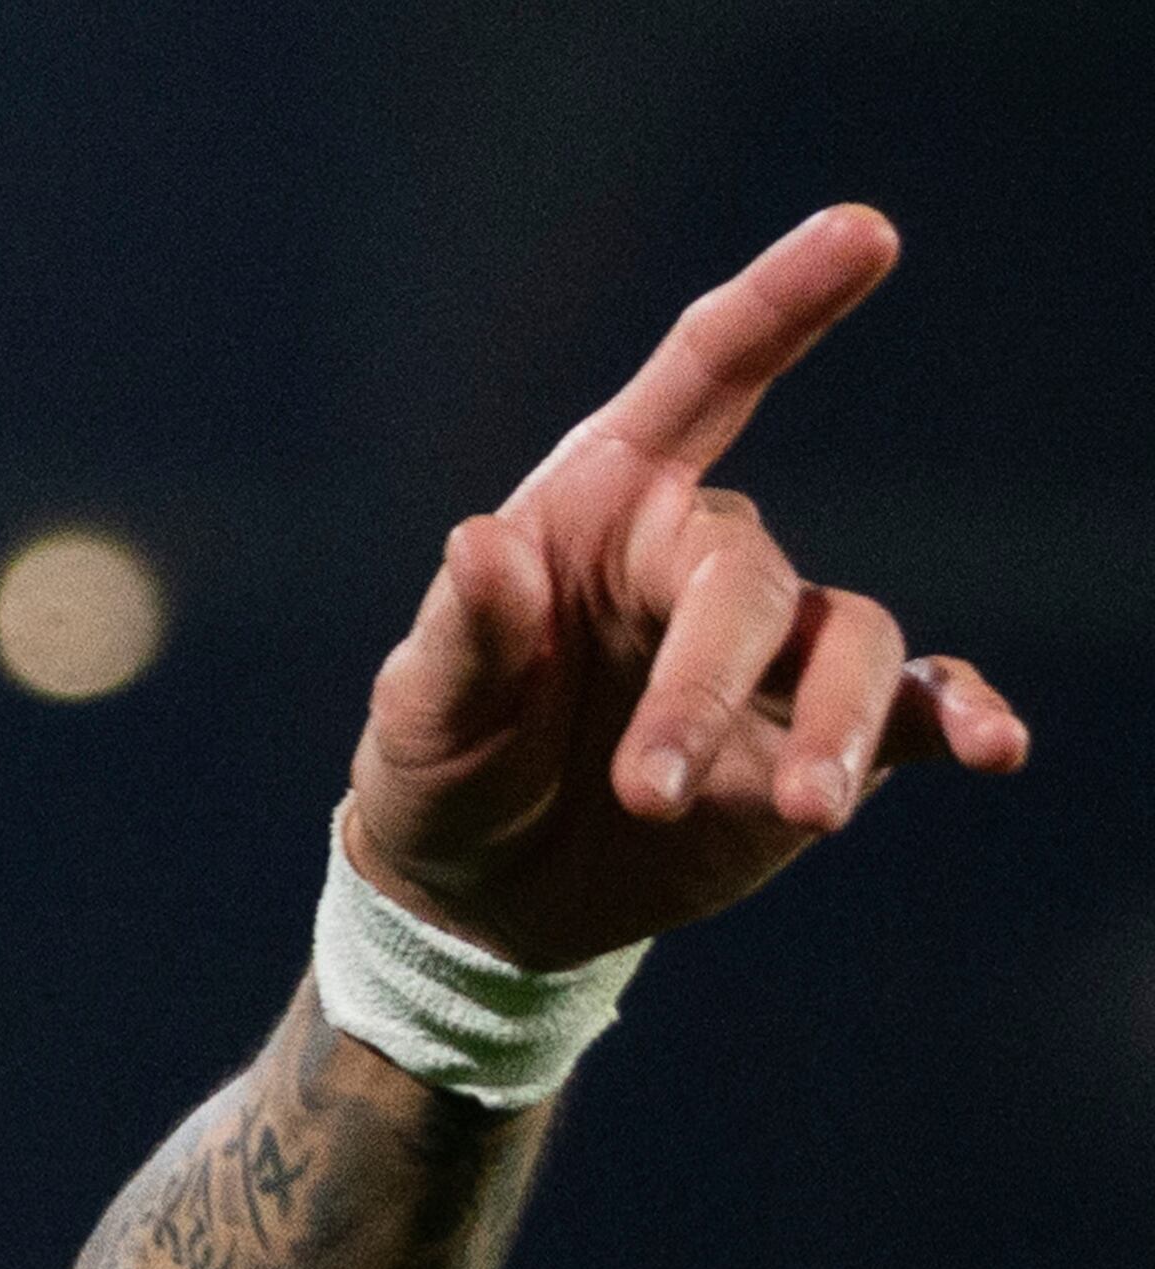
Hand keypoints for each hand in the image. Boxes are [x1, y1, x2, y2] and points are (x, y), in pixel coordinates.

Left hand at [346, 204, 1031, 972]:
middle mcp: (700, 557)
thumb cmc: (443, 766)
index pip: (704, 378)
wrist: (482, 890)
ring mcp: (769, 648)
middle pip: (748, 580)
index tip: (866, 232)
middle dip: (705, 683)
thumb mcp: (420, 710)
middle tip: (642, 792)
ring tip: (807, 809)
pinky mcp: (814, 733)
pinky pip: (913, 707)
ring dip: (834, 725)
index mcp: (605, 508)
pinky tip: (994, 747)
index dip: (780, 303)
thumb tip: (481, 542)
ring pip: (848, 643)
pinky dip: (961, 717)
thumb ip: (462, 633)